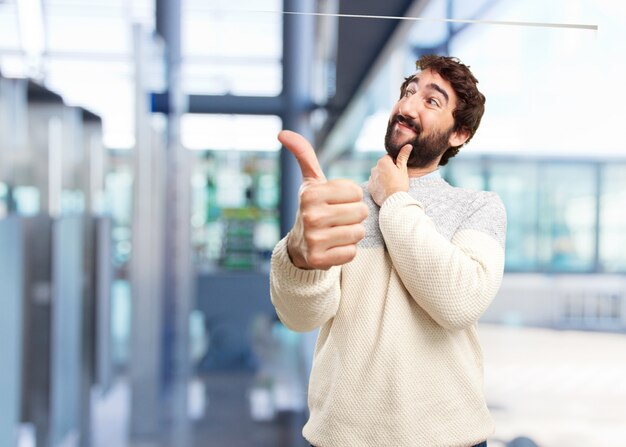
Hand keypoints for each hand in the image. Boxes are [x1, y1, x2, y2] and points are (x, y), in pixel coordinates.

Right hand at [279, 130, 368, 269]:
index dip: (351, 197)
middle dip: (354, 216)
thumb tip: (283, 133)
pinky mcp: (320, 259)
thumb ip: (304, 155)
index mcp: (311, 193)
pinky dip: (346, 250)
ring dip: (352, 233)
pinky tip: (333, 247)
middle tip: (338, 219)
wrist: (299, 245)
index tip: (336, 202)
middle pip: (360, 212)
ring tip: (337, 232)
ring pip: (358, 232)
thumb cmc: (312, 207)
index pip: (355, 192)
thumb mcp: (310, 181)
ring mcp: (314, 239)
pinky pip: (352, 252)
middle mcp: (310, 215)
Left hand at [368, 144, 412, 205]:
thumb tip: (407, 145)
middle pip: (383, 165)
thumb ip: (403, 156)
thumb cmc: (400, 184)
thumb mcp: (403, 169)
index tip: (399, 169)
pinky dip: (379, 184)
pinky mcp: (370, 187)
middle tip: (396, 178)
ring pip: (378, 174)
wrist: (393, 201)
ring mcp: (371, 178)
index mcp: (382, 162)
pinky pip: (375, 182)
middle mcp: (374, 168)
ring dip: (383, 176)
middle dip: (388, 169)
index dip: (395, 162)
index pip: (389, 157)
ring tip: (391, 184)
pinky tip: (386, 189)